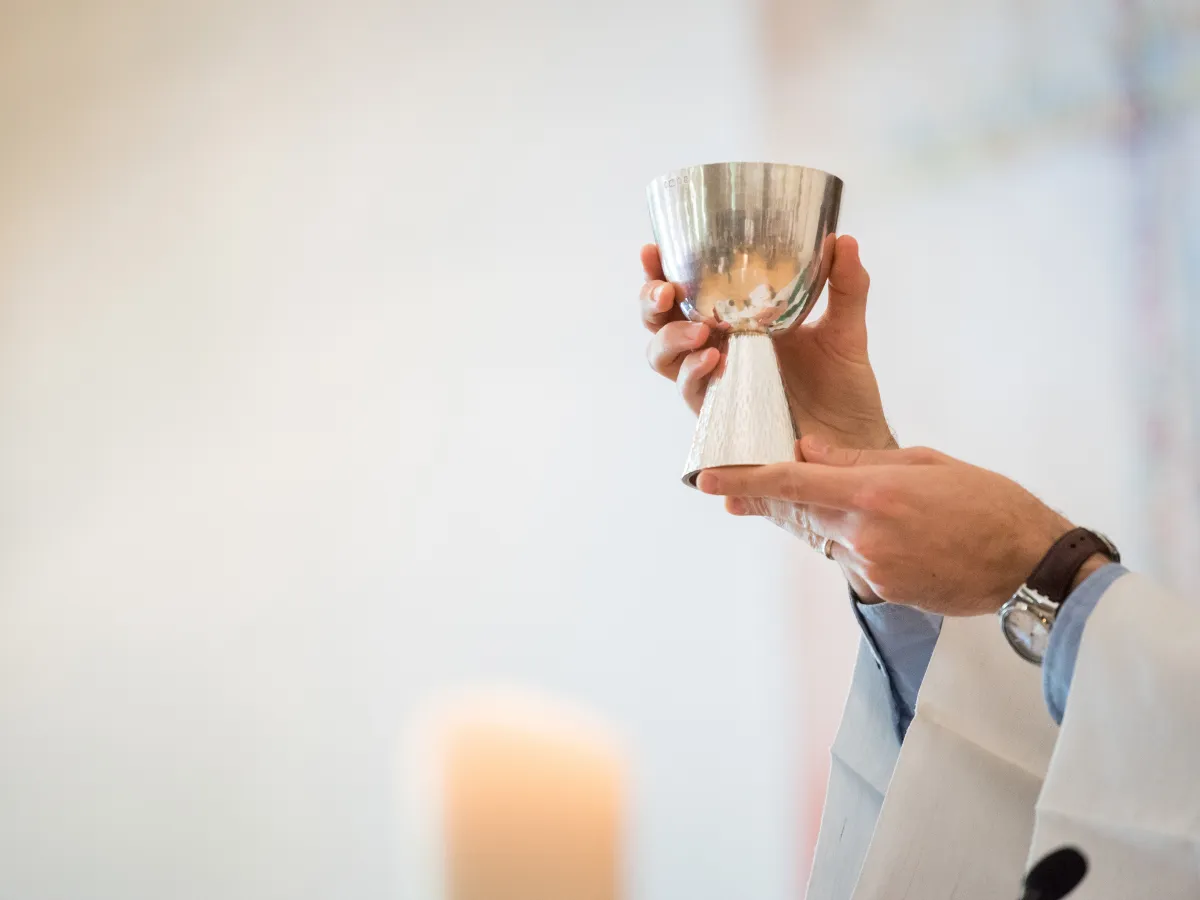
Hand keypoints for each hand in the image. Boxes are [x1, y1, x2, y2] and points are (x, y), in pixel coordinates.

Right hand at [639, 236, 893, 450]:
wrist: (851, 438)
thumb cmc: (842, 385)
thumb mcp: (846, 327)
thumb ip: (846, 284)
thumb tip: (844, 240)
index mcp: (735, 318)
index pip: (688, 289)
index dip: (661, 270)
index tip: (653, 250)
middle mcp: (716, 346)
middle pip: (660, 321)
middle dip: (651, 302)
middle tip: (666, 291)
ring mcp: (714, 380)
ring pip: (662, 357)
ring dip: (670, 338)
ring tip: (698, 331)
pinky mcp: (719, 412)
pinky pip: (691, 391)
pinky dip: (695, 373)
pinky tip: (715, 359)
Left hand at [695, 437, 1075, 616]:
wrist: (1031, 564)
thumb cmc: (987, 502)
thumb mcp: (925, 463)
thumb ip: (858, 460)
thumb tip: (807, 447)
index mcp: (873, 494)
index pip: (791, 483)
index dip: (743, 481)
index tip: (705, 479)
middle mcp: (865, 534)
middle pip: (799, 512)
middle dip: (770, 499)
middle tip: (733, 493)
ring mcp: (873, 568)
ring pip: (826, 537)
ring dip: (826, 519)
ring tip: (863, 506)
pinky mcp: (885, 591)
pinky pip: (853, 560)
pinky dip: (855, 542)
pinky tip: (891, 532)